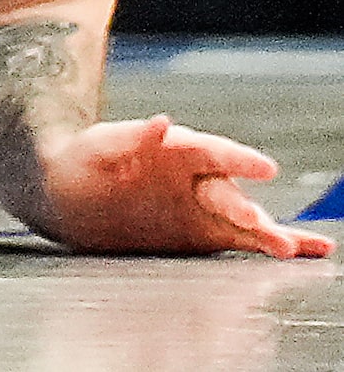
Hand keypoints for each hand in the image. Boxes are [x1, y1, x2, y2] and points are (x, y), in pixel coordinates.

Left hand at [39, 116, 334, 258]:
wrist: (67, 195)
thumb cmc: (82, 162)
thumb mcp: (98, 147)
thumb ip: (131, 138)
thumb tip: (163, 123)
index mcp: (175, 150)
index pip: (211, 152)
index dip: (238, 159)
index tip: (265, 168)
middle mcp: (196, 177)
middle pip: (228, 193)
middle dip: (247, 210)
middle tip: (261, 227)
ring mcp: (203, 206)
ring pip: (244, 220)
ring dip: (270, 233)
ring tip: (294, 248)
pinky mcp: (204, 234)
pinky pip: (243, 241)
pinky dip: (272, 245)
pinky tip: (307, 251)